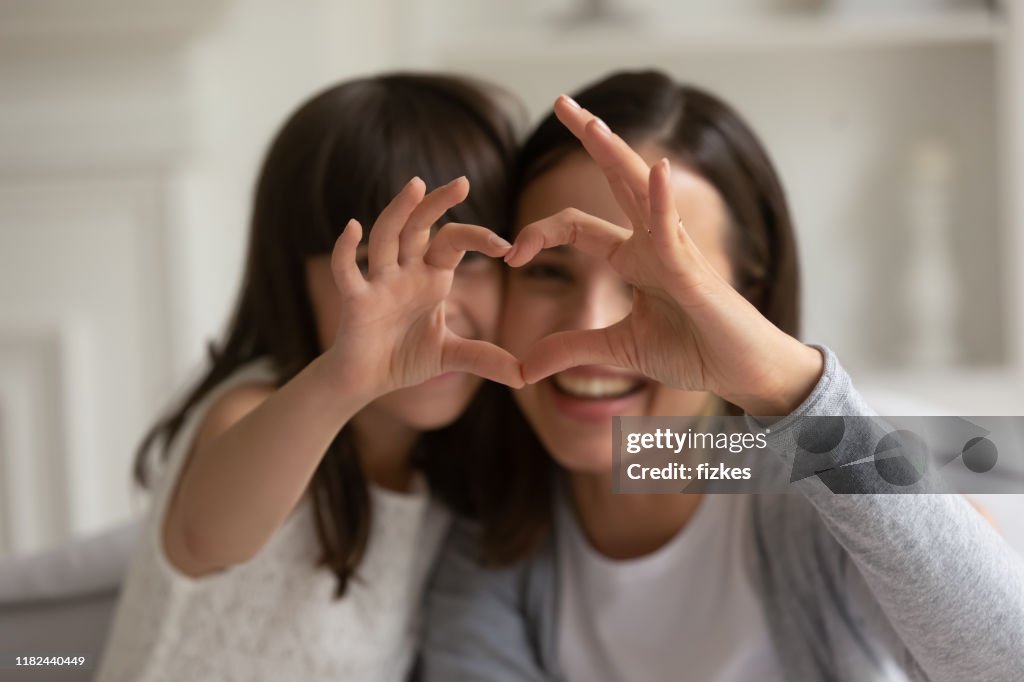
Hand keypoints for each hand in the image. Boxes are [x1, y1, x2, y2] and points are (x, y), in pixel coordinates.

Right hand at [327, 176, 523, 397]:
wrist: (366, 382)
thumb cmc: (404, 359)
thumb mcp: (451, 357)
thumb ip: (484, 358)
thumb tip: (524, 376)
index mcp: (430, 277)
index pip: (453, 242)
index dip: (478, 238)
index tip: (506, 246)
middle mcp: (404, 271)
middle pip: (419, 226)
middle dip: (438, 204)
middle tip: (462, 182)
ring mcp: (378, 282)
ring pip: (386, 237)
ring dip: (399, 211)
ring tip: (416, 185)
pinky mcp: (355, 300)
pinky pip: (346, 270)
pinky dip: (345, 249)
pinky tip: (352, 227)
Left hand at [506, 96, 821, 415]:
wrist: (741, 374)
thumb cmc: (693, 351)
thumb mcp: (618, 349)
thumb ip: (571, 348)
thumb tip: (524, 367)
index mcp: (634, 258)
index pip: (577, 225)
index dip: (537, 233)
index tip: (510, 256)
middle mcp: (653, 243)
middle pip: (615, 180)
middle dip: (589, 140)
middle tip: (560, 100)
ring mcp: (675, 252)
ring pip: (642, 192)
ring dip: (617, 155)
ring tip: (590, 122)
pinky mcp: (694, 274)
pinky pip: (673, 234)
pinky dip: (664, 203)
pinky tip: (658, 171)